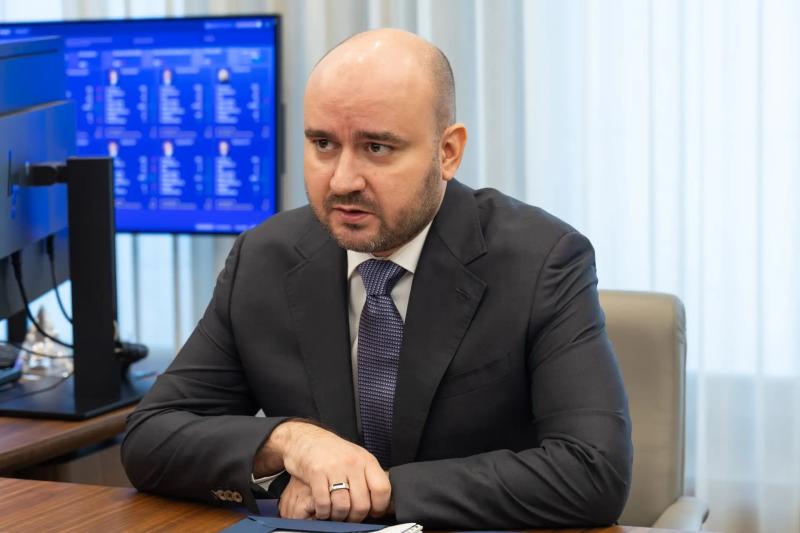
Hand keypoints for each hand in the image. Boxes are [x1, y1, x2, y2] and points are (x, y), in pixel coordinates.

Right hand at [257, 420, 390, 521]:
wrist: (304, 438)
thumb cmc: (331, 450)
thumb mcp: (356, 457)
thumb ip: (368, 476)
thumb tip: (383, 501)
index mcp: (366, 460)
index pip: (382, 489)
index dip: (380, 507)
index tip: (373, 512)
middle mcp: (353, 463)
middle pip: (362, 504)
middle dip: (356, 517)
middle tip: (350, 517)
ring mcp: (334, 468)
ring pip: (343, 506)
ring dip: (338, 517)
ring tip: (335, 513)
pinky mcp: (316, 473)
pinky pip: (324, 503)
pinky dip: (323, 512)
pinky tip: (322, 510)